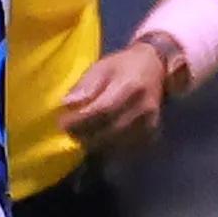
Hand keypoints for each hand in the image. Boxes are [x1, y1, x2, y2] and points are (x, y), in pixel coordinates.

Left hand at [59, 42, 178, 158]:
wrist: (154, 69)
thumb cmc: (123, 66)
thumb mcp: (101, 67)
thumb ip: (85, 86)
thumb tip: (67, 104)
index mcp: (130, 86)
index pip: (103, 109)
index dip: (81, 120)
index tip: (63, 123)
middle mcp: (143, 108)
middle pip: (110, 131)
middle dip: (85, 135)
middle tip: (69, 132)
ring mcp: (149, 124)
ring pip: (116, 144)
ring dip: (94, 144)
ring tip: (81, 136)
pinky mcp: (150, 135)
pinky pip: (124, 149)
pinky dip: (108, 148)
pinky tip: (98, 140)